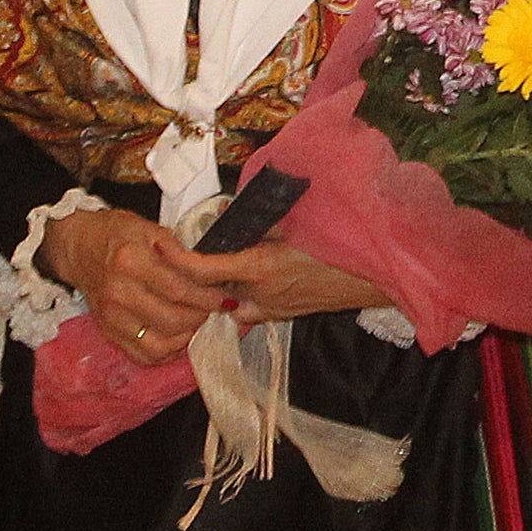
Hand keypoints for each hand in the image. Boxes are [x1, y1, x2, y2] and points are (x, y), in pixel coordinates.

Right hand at [40, 206, 235, 364]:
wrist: (81, 248)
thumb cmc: (118, 234)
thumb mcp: (150, 228)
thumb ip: (179, 250)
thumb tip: (211, 270)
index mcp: (131, 262)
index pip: (178, 289)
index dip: (207, 296)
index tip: (225, 296)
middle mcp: (118, 293)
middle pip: (172, 319)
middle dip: (201, 316)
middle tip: (214, 307)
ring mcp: (111, 317)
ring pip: (159, 343)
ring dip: (186, 335)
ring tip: (196, 319)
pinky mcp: (108, 332)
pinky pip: (142, 355)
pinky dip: (166, 350)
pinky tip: (177, 334)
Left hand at [161, 235, 389, 325]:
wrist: (372, 279)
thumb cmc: (337, 247)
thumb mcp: (298, 225)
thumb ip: (262, 222)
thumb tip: (231, 214)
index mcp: (259, 268)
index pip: (203, 268)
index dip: (176, 258)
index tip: (159, 245)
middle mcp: (257, 295)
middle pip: (211, 287)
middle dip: (200, 271)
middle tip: (193, 250)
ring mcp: (270, 310)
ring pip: (228, 301)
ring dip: (221, 285)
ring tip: (223, 265)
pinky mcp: (281, 316)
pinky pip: (248, 308)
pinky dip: (240, 295)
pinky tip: (249, 282)